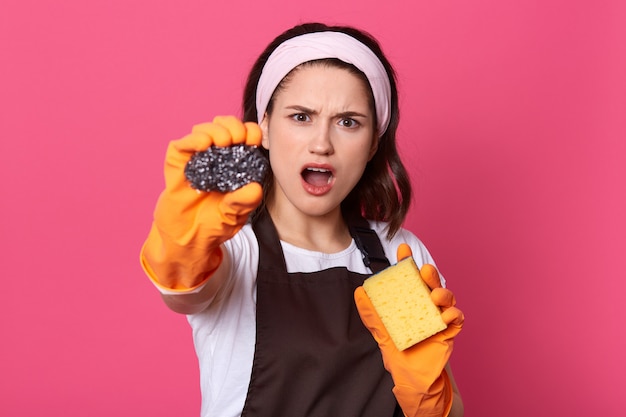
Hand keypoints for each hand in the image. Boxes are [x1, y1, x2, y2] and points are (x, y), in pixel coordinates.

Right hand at [140, 116, 262, 289]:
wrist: (187, 241)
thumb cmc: (214, 225)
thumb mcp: (234, 217)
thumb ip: (244, 202)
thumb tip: (255, 188)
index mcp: (235, 164)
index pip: (244, 137)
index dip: (250, 132)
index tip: (254, 139)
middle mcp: (215, 157)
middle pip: (223, 127)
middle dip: (233, 126)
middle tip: (238, 137)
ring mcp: (194, 160)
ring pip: (203, 130)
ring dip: (214, 129)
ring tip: (223, 141)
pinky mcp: (175, 166)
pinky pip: (180, 146)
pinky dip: (191, 140)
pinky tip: (203, 144)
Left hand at [354, 244, 463, 416]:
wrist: (412, 379)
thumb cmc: (399, 353)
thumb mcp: (382, 331)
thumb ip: (372, 314)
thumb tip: (359, 293)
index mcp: (411, 303)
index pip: (410, 279)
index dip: (407, 263)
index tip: (403, 249)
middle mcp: (426, 307)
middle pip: (431, 285)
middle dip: (429, 275)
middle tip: (424, 269)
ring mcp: (439, 318)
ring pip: (446, 298)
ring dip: (443, 293)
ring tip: (435, 295)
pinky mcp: (449, 333)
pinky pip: (456, 319)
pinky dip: (453, 314)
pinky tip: (445, 315)